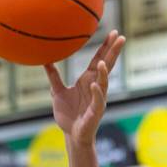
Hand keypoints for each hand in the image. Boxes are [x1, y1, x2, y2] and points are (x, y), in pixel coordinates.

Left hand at [45, 30, 124, 145]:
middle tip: (121, 37)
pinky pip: (97, 101)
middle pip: (107, 66)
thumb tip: (45, 60)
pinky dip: (97, 93)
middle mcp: (95, 87)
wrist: (71, 134)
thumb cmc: (68, 114)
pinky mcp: (95, 112)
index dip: (105, 47)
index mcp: (88, 80)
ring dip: (104, 73)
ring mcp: (97, 99)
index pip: (99, 60)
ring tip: (102, 62)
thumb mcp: (57, 92)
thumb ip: (54, 76)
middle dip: (114, 53)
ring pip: (103, 83)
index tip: (113, 32)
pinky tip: (95, 85)